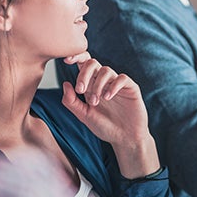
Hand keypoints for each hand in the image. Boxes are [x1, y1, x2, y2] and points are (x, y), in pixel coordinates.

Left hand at [60, 51, 159, 177]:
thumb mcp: (84, 116)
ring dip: (97, 85)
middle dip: (84, 74)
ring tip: (96, 101)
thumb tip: (65, 83)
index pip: (83, 64)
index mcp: (91, 85)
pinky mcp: (130, 88)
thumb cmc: (105, 127)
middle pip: (92, 63)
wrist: (125, 139)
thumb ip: (72, 102)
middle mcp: (104, 82)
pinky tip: (108, 97)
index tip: (66, 60)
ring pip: (106, 70)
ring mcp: (117, 84)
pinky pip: (121, 78)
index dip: (76, 57)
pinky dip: (113, 86)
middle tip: (80, 90)